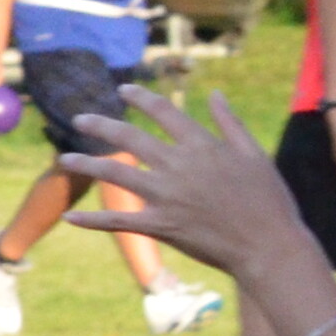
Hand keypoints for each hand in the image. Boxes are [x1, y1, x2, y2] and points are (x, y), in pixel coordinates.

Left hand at [56, 86, 312, 285]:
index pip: (163, 111)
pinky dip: (92, 219)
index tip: (124, 90)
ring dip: (87, 165)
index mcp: (202, 145)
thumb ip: (230, 122)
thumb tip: (214, 93)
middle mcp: (178, 166)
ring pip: (116, 174)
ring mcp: (166, 196)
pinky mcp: (161, 225)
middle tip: (80, 119)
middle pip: (129, 138)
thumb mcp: (254, 154)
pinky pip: (118, 220)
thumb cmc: (268, 200)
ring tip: (65, 160)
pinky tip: (70, 217)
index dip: (140, 98)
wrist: (270, 246)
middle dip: (101, 126)